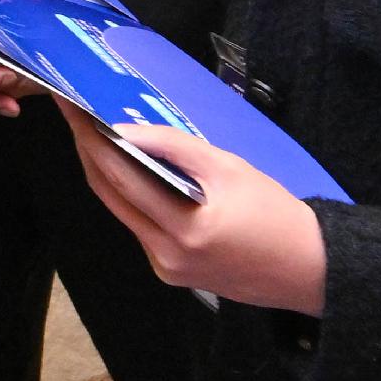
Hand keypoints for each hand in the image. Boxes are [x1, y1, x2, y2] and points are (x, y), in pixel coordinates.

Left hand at [62, 102, 328, 312]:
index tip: (72, 108)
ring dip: (106, 174)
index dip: (91, 138)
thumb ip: (175, 148)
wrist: (308, 269)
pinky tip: (126, 170)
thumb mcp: (230, 168)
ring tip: (95, 136)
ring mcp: (164, 268)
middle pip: (110, 195)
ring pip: (121, 212)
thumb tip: (125, 130)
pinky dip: (130, 197)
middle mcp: (165, 255)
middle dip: (88, 152)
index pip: (121, 176)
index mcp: (183, 229)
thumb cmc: (275, 214)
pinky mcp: (169, 273)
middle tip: (74, 116)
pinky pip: (139, 228)